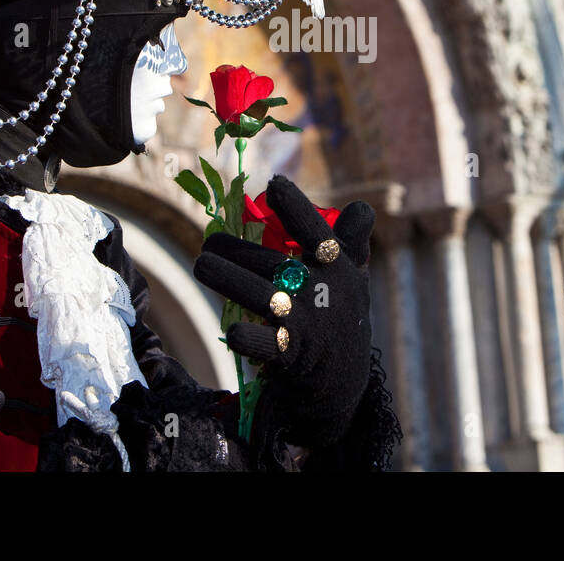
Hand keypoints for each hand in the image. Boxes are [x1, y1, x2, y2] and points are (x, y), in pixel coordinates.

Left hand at [193, 174, 374, 447]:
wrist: (343, 379)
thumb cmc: (342, 313)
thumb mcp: (354, 276)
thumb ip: (353, 242)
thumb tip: (361, 209)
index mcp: (339, 268)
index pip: (319, 233)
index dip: (298, 209)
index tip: (276, 185)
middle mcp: (324, 293)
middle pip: (275, 264)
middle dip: (238, 250)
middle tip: (208, 241)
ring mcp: (307, 325)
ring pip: (261, 297)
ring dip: (228, 279)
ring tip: (202, 264)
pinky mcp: (292, 355)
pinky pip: (265, 345)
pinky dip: (248, 338)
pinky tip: (232, 331)